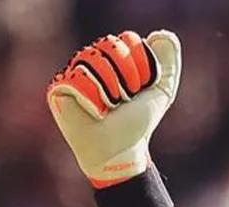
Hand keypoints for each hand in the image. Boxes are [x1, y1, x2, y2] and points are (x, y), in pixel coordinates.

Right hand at [46, 30, 181, 186]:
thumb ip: (168, 64)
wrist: (118, 150)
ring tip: (110, 106)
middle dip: (127, 78)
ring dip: (112, 90)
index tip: (140, 90)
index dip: (141, 67)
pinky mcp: (59, 86)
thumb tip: (163, 35)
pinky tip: (95, 112)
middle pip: (112, 46)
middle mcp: (94, 58)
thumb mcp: (161, 92)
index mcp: (115, 56)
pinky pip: (79, 78)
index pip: (130, 40)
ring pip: (95, 60)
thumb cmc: (136, 122)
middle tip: (124, 99)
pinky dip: (94, 99)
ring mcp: (74, 70)